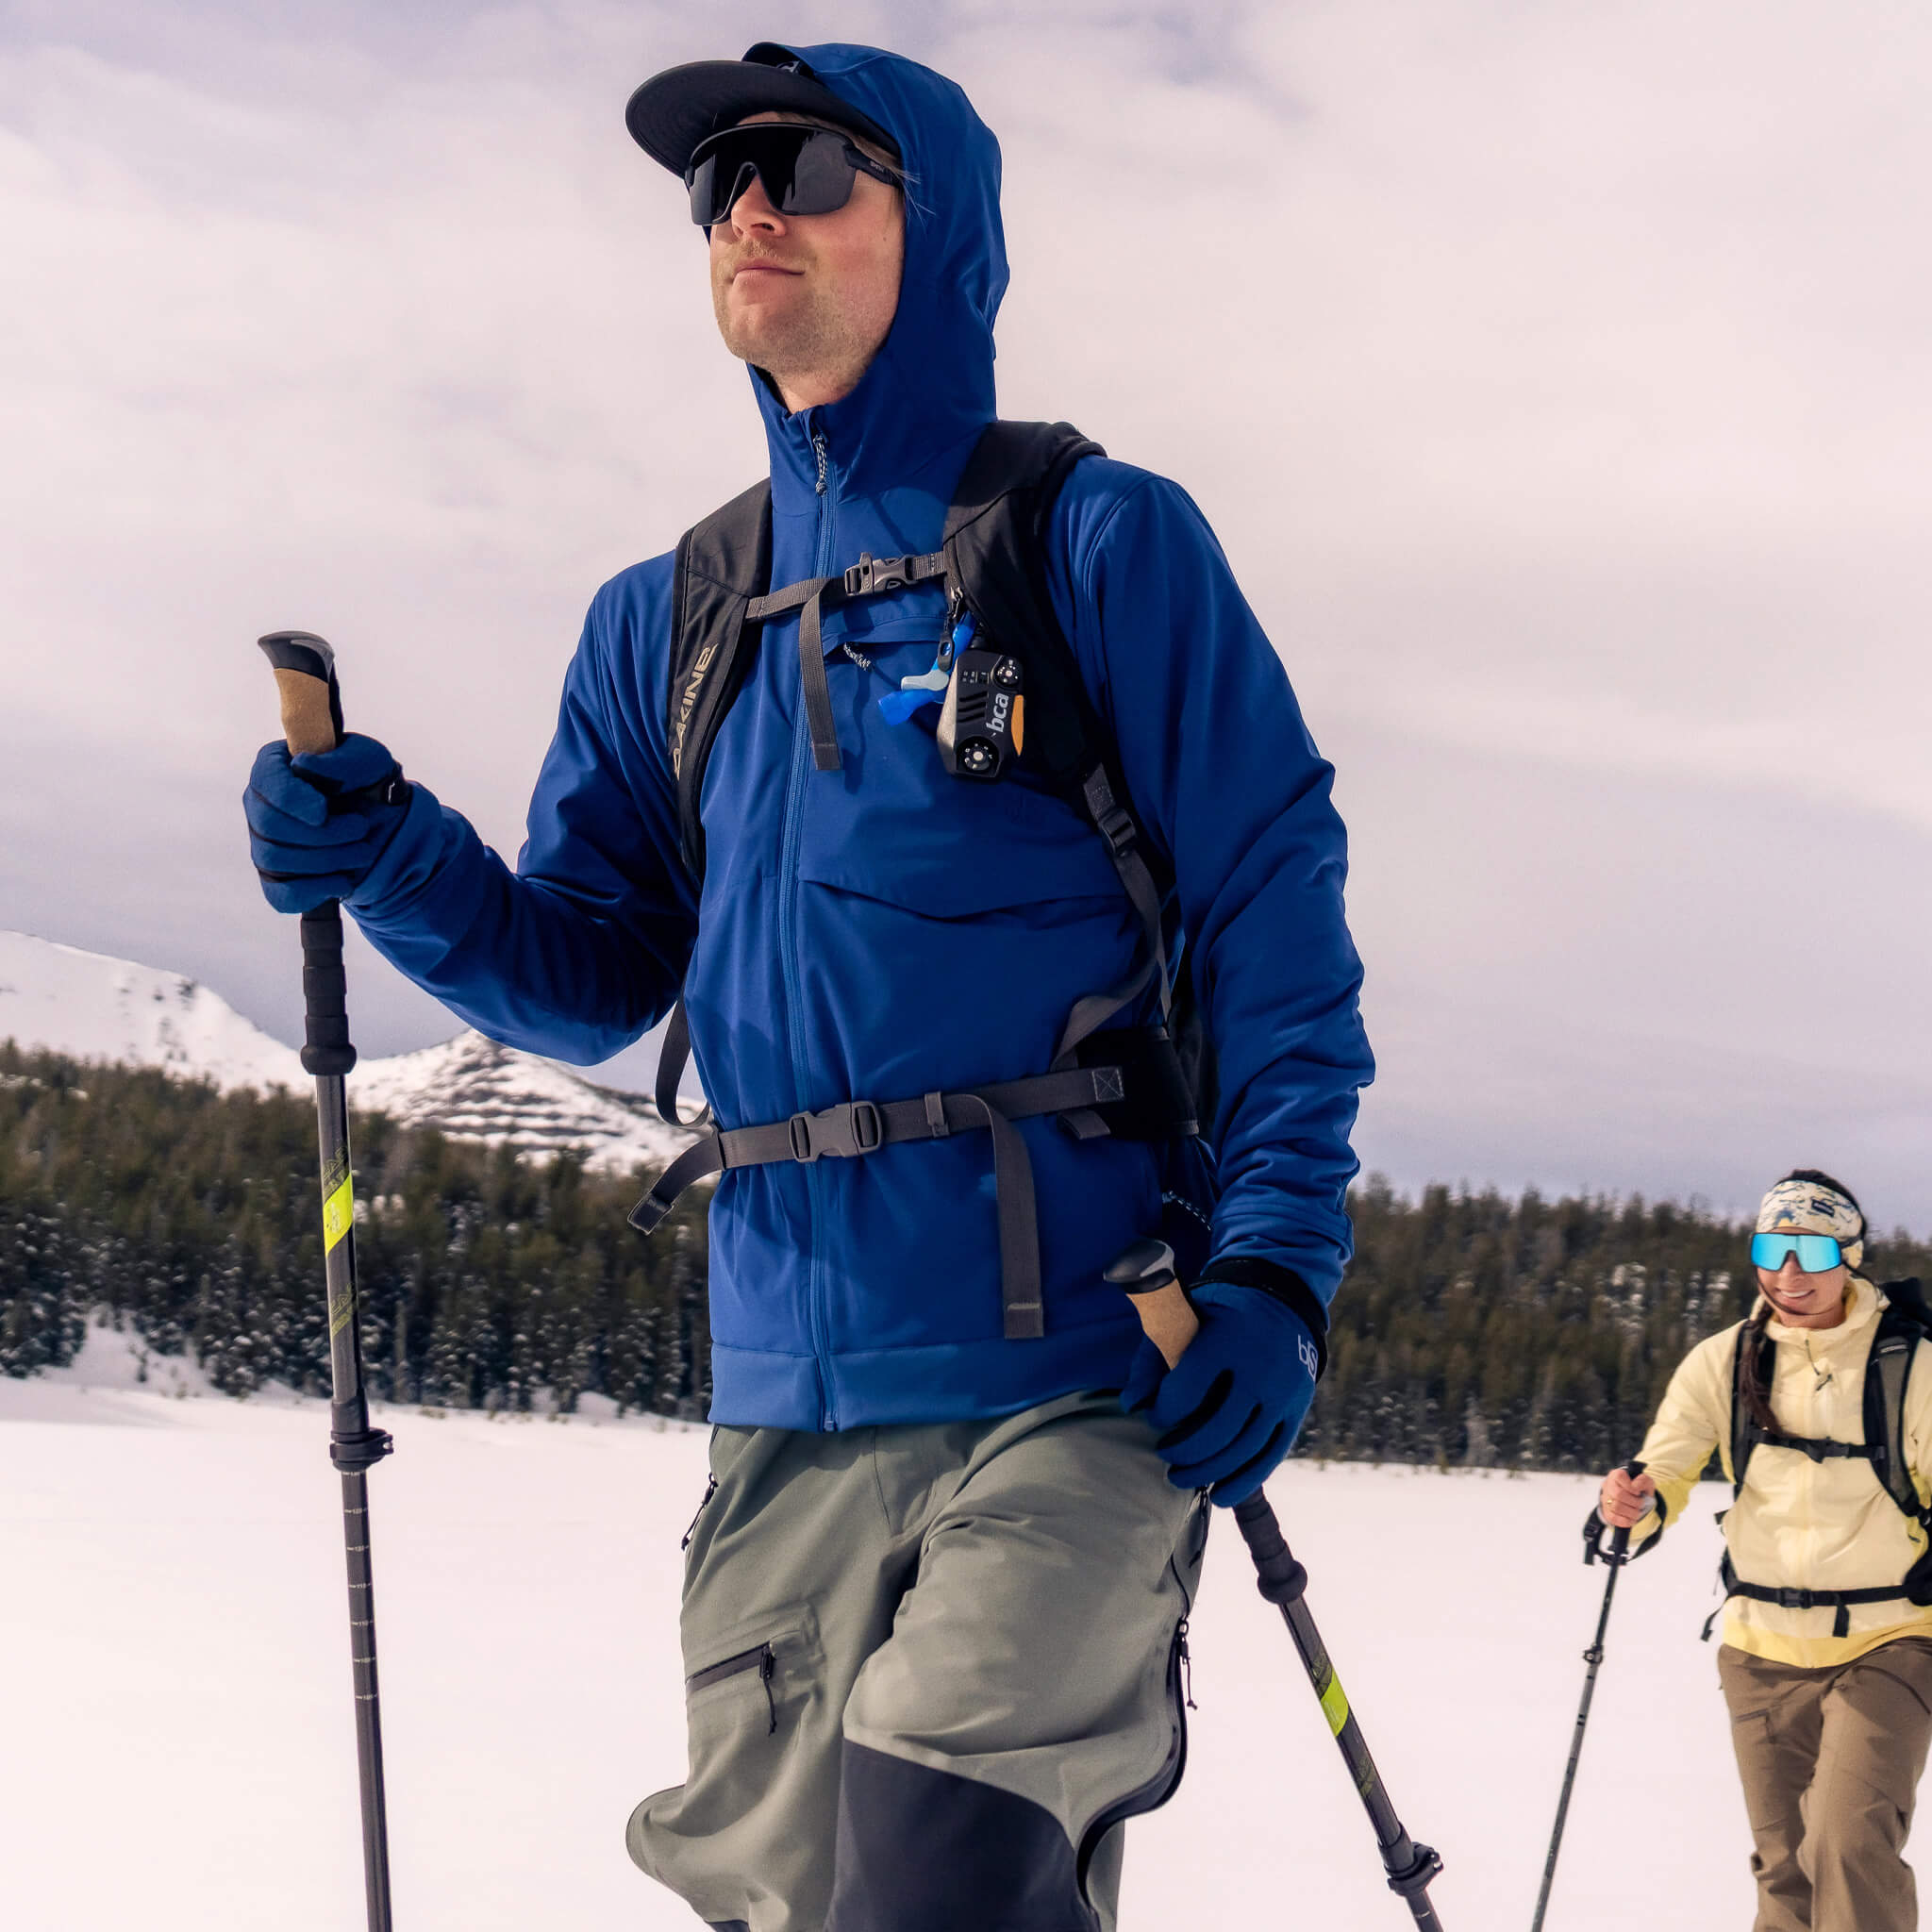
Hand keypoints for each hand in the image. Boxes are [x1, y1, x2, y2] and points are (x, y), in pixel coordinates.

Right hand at [244, 734, 410, 914]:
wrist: (388, 827)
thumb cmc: (371, 784)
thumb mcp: (371, 761)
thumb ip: (343, 759)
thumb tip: (303, 766)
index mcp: (275, 767)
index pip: (267, 782)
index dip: (292, 799)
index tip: (323, 811)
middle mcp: (260, 805)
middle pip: (269, 825)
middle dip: (323, 833)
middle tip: (361, 828)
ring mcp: (263, 844)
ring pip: (275, 860)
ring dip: (329, 859)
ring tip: (363, 851)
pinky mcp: (277, 880)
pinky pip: (280, 895)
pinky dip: (315, 891)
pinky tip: (344, 882)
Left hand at [1122, 1282, 1319, 1505]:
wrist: (1281, 1299)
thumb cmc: (1217, 1313)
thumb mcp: (1182, 1319)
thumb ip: (1152, 1359)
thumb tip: (1131, 1406)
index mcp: (1227, 1340)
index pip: (1188, 1390)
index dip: (1164, 1413)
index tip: (1154, 1419)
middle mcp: (1261, 1369)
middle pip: (1218, 1429)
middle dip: (1185, 1451)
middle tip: (1164, 1456)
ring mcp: (1283, 1393)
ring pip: (1245, 1449)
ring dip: (1209, 1472)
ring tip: (1179, 1478)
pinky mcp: (1297, 1411)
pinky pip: (1271, 1456)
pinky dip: (1245, 1481)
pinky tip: (1220, 1494)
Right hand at [1598, 1467, 1655, 1528]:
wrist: (1634, 1499)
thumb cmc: (1639, 1489)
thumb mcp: (1646, 1482)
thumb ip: (1643, 1481)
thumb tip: (1635, 1487)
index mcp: (1615, 1475)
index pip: (1619, 1477)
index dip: (1630, 1486)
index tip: (1638, 1492)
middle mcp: (1608, 1486)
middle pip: (1618, 1494)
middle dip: (1634, 1502)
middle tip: (1641, 1504)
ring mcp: (1605, 1499)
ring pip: (1615, 1507)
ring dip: (1631, 1512)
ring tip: (1637, 1512)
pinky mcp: (1606, 1512)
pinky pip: (1613, 1518)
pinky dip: (1625, 1521)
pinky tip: (1632, 1519)